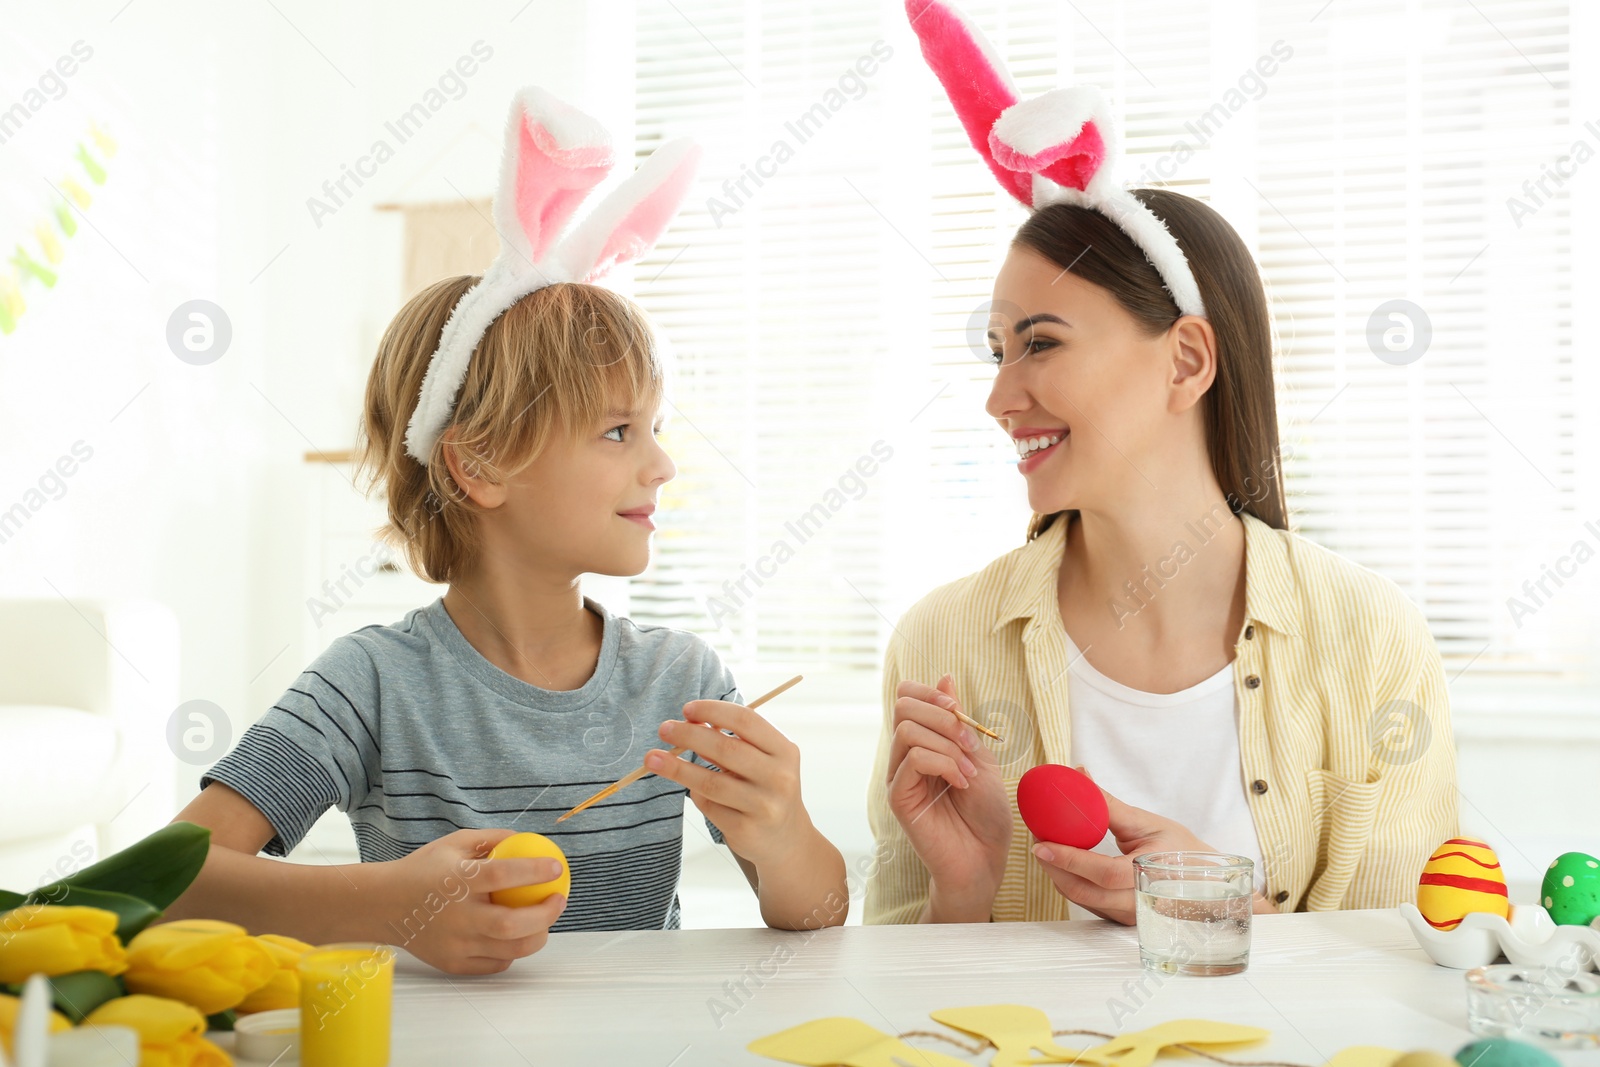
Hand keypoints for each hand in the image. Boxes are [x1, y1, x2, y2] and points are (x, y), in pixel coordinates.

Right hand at [383, 828, 567, 974]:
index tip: (556, 867)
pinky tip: (517, 937)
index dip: (535, 872)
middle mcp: (457, 916)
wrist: (383, 905)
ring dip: (536, 936)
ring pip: (509, 950)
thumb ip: (491, 839)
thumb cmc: (424, 870)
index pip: (504, 875)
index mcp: (457, 881)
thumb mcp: (454, 843)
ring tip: (544, 921)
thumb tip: (526, 839)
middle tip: (559, 900)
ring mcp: (455, 944)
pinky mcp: (453, 963)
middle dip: (545, 914)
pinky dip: (512, 952)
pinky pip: (494, 964)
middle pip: (511, 924)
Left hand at [648, 698, 810, 868]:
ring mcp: (764, 806)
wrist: (785, 839)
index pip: (746, 721)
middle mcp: (779, 777)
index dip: (713, 711)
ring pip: (711, 782)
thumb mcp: (760, 761)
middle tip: (664, 729)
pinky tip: (690, 787)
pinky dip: (695, 793)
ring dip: (677, 768)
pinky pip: (709, 806)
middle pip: (726, 748)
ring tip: (653, 758)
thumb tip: (690, 723)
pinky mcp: (746, 829)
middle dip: (689, 735)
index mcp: (784, 751)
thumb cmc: (765, 788)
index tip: (687, 710)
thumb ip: (730, 742)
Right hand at [885, 675, 1011, 921]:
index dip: (930, 692)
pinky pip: (912, 760)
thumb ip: (959, 721)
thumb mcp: (979, 756)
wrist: (986, 858)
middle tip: (970, 744)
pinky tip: (961, 782)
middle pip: (903, 706)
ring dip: (948, 744)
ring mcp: (899, 777)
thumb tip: (945, 676)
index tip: (959, 710)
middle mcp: (904, 756)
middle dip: (943, 716)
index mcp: (923, 742)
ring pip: (907, 731)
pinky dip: (943, 763)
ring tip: (969, 771)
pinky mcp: (898, 798)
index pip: (906, 696)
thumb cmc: (986, 813)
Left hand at [1030, 775, 1211, 924]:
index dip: (1070, 859)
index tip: (1041, 843)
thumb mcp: (1149, 823)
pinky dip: (1069, 882)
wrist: (1207, 883)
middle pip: (1083, 893)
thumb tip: (1079, 776)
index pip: (1103, 874)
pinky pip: (1087, 903)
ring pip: (1081, 900)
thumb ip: (1109, 805)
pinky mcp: (1120, 920)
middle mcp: (1138, 904)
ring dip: (1057, 874)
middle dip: (1053, 866)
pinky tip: (1060, 862)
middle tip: (1036, 839)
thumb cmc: (1182, 850)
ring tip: (1045, 846)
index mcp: (1150, 877)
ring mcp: (1128, 917)